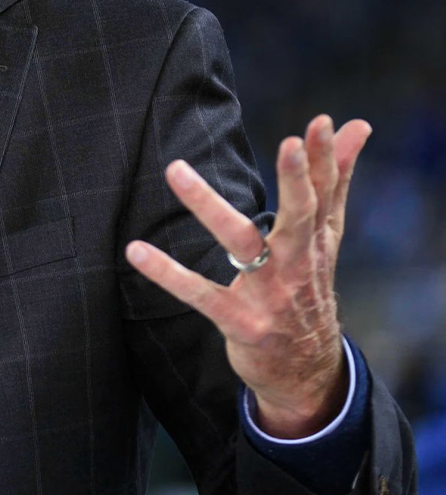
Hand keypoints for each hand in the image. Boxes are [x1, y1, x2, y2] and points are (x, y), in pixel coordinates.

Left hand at [125, 114, 370, 437]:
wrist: (309, 372)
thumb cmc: (309, 284)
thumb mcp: (326, 235)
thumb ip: (335, 178)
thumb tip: (357, 124)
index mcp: (316, 239)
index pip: (325, 193)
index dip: (324, 158)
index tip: (320, 122)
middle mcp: (297, 263)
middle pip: (301, 216)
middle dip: (297, 180)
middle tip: (290, 143)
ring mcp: (270, 294)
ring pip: (241, 244)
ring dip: (208, 205)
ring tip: (175, 170)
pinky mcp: (240, 321)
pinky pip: (201, 295)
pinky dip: (168, 274)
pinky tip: (136, 250)